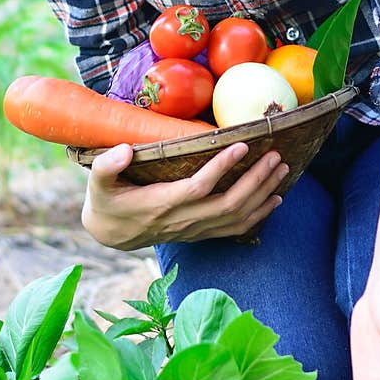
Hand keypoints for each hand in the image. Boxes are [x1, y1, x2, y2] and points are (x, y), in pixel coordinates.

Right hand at [81, 141, 288, 250]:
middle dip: (255, 180)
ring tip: (281, 169)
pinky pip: (236, 229)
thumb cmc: (106, 201)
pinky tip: (276, 198)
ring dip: (263, 194)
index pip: (197, 188)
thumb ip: (106, 166)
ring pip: (236, 217)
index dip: (221, 168)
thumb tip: (124, 150)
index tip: (241, 145)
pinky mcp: (200, 233)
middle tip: (274, 155)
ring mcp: (194, 229)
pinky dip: (259, 214)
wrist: (111, 234)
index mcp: (160, 204)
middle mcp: (182, 220)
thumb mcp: (97, 183)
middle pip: (227, 204)